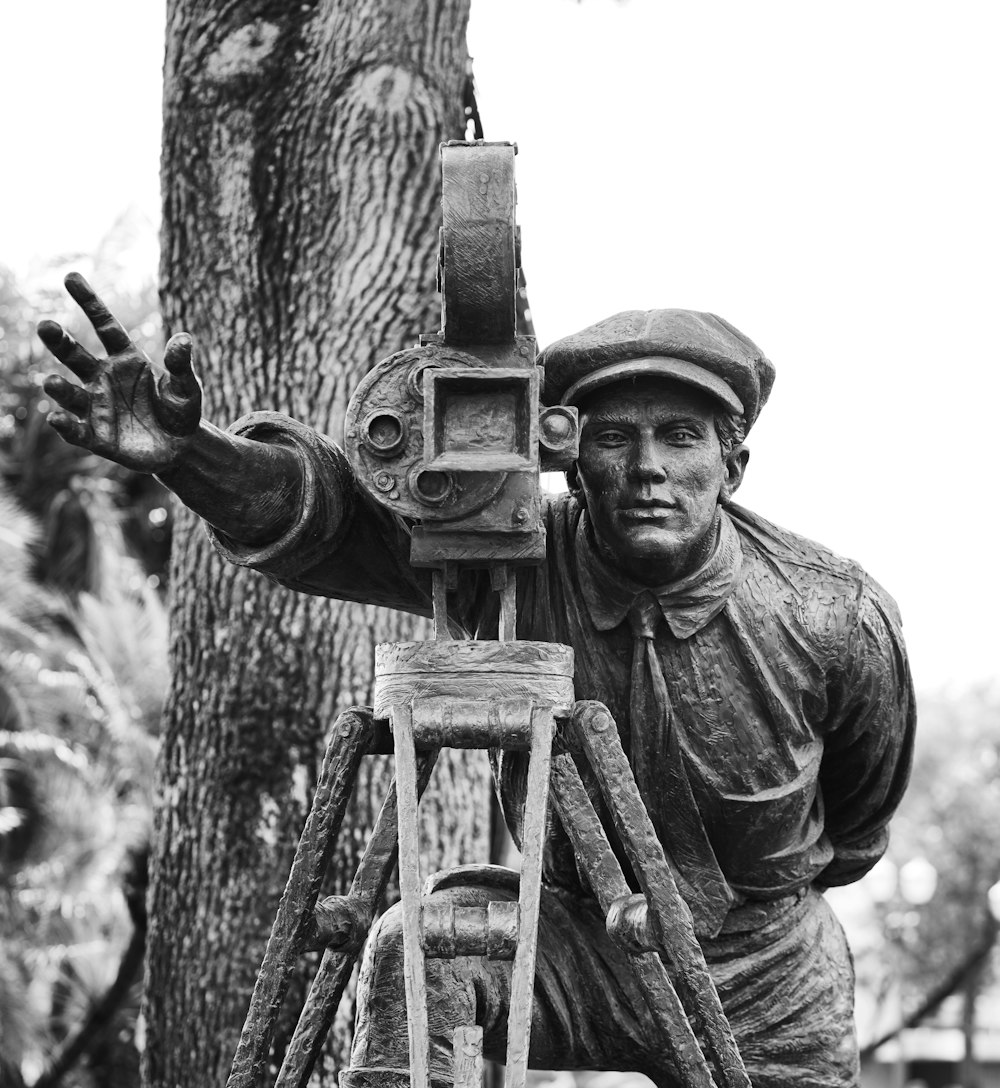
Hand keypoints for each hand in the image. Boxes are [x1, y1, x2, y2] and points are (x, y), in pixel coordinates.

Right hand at [39, 272, 202, 473]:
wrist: (180, 448)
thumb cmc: (181, 411)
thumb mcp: (187, 387)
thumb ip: (181, 365)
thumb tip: (184, 338)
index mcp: (126, 359)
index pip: (105, 326)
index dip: (89, 302)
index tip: (71, 277)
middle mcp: (104, 378)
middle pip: (77, 356)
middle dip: (60, 342)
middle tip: (45, 326)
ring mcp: (97, 407)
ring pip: (71, 394)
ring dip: (59, 388)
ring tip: (51, 382)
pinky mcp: (96, 436)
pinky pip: (76, 430)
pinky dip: (65, 425)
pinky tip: (56, 418)